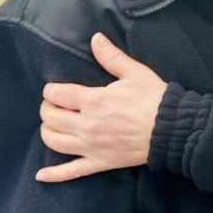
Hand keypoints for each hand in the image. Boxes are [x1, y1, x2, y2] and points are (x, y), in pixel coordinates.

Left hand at [36, 33, 166, 182]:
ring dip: (47, 132)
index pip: (57, 95)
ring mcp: (91, 147)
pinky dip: (54, 174)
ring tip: (51, 125)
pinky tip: (42, 174)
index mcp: (93, 101)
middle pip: (51, 118)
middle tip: (52, 104)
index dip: (50, 90)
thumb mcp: (135, 72)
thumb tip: (95, 38)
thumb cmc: (154, 98)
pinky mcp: (99, 163)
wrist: (171, 128)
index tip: (53, 88)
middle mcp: (87, 126)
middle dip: (46, 109)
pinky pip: (71, 172)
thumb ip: (111, 56)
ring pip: (55, 142)